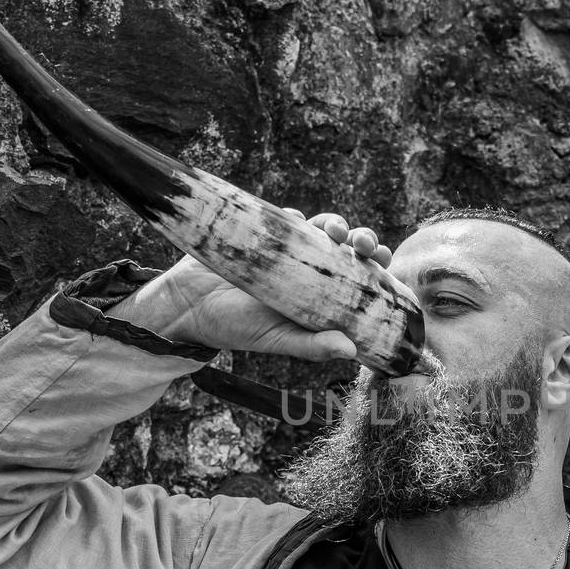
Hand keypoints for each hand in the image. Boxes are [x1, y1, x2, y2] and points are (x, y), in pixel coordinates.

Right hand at [108, 210, 392, 358]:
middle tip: (363, 242)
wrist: (185, 304)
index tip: (384, 261)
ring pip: (325, 230)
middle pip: (350, 251)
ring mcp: (289, 252)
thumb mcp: (276, 339)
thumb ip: (311, 345)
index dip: (378, 270)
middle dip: (363, 241)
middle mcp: (311, 274)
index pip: (361, 281)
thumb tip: (351, 351)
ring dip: (337, 225)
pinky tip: (298, 220)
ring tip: (334, 229)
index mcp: (321, 300)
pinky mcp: (266, 233)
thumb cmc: (234, 329)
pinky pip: (290, 218)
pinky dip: (298, 217)